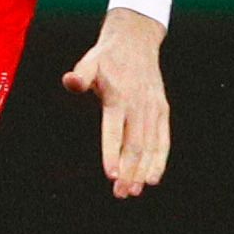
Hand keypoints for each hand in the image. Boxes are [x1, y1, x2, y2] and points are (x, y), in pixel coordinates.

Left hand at [63, 7, 172, 197]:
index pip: (115, 131)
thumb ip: (80, 75)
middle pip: (135, 145)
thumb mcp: (90, 61)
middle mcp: (139, 106)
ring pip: (150, 146)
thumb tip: (69, 81)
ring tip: (133, 191)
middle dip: (129, 171)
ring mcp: (153, 109)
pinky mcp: (162, 111)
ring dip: (143, 170)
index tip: (110, 175)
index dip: (112, 153)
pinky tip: (152, 178)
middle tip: (120, 193)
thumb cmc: (107, 56)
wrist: (136, 41)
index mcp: (119, 97)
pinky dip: (159, 160)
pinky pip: (163, 139)